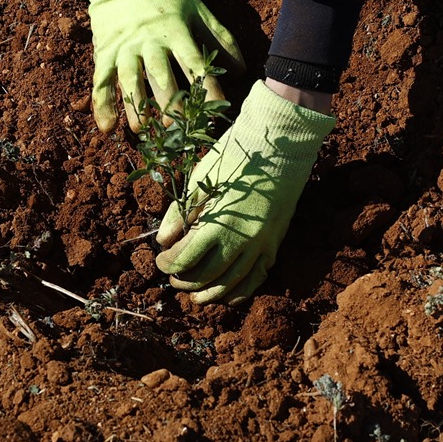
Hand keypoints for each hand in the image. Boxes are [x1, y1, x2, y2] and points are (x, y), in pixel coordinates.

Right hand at [73, 0, 244, 132]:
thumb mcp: (196, 8)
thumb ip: (219, 37)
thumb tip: (240, 69)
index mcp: (174, 29)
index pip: (193, 62)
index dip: (206, 86)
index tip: (216, 110)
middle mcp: (148, 40)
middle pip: (159, 74)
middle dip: (169, 102)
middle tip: (178, 127)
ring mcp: (123, 47)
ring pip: (129, 80)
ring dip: (135, 106)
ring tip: (143, 130)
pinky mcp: (104, 52)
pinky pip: (101, 81)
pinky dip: (102, 105)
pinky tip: (107, 128)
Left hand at [155, 80, 335, 304]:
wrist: (282, 145)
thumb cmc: (236, 156)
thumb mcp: (202, 179)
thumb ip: (181, 212)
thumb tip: (163, 240)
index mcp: (219, 223)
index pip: (186, 258)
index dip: (168, 264)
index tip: (160, 260)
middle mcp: (242, 240)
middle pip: (207, 275)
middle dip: (185, 280)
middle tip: (173, 278)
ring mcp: (262, 244)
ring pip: (233, 282)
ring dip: (211, 293)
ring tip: (195, 296)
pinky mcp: (275, 243)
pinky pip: (259, 277)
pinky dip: (242, 291)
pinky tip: (228, 295)